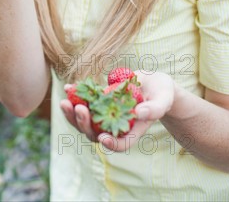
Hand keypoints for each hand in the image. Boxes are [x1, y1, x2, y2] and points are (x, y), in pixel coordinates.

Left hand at [60, 70, 175, 151]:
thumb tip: (139, 114)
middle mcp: (116, 125)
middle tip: (79, 108)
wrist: (154, 84)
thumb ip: (154, 108)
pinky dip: (75, 96)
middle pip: (96, 133)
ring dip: (73, 113)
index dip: (111, 144)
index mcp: (133, 130)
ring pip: (86, 120)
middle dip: (84, 123)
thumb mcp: (163, 99)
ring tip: (65, 101)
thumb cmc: (162, 93)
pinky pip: (85, 102)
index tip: (103, 138)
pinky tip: (68, 87)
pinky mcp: (100, 101)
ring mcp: (106, 114)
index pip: (121, 144)